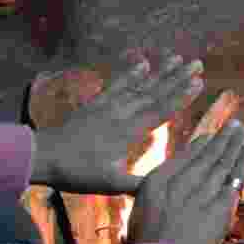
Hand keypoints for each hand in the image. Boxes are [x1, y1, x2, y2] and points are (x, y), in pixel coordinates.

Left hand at [31, 54, 203, 193]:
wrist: (45, 156)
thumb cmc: (78, 172)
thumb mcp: (110, 183)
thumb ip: (138, 183)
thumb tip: (168, 184)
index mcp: (129, 131)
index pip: (161, 110)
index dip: (181, 96)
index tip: (198, 82)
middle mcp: (122, 113)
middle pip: (155, 92)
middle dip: (177, 77)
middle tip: (197, 64)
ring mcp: (109, 105)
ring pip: (140, 86)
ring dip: (160, 72)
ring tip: (177, 58)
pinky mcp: (97, 103)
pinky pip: (117, 85)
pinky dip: (131, 74)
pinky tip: (143, 64)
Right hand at [128, 120, 243, 243]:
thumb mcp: (139, 212)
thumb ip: (152, 192)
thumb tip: (161, 181)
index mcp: (157, 181)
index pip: (185, 157)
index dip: (202, 144)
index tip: (213, 135)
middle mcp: (181, 181)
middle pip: (207, 155)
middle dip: (224, 138)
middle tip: (238, 125)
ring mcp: (201, 193)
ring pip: (223, 162)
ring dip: (237, 144)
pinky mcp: (220, 207)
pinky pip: (235, 179)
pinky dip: (243, 162)